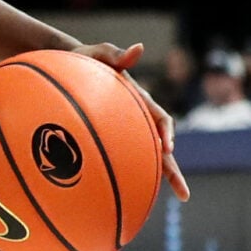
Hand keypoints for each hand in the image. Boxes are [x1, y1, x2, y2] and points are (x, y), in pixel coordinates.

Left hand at [74, 41, 191, 202]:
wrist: (67, 69)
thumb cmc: (83, 60)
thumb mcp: (97, 53)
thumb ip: (116, 53)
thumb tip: (138, 48)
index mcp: (139, 100)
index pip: (160, 119)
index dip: (166, 133)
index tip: (167, 148)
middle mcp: (137, 119)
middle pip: (160, 149)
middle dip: (172, 171)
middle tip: (184, 195)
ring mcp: (126, 132)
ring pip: (145, 159)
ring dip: (157, 180)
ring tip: (167, 202)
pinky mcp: (111, 140)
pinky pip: (122, 160)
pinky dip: (128, 176)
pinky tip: (126, 195)